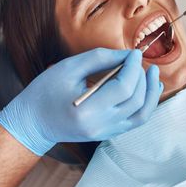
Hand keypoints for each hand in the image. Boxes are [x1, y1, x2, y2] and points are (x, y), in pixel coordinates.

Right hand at [0, 48, 161, 155]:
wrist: (32, 123)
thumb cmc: (44, 92)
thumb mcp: (68, 68)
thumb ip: (100, 59)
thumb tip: (127, 54)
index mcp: (87, 110)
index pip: (123, 88)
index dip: (133, 67)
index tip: (134, 52)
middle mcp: (100, 126)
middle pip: (135, 100)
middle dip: (142, 76)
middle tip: (138, 60)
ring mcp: (105, 133)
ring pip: (141, 114)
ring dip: (150, 93)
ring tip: (153, 74)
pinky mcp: (108, 134)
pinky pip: (135, 121)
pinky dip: (146, 105)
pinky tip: (149, 90)